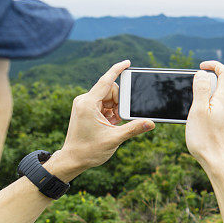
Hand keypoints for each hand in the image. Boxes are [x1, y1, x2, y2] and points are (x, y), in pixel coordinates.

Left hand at [46, 60, 154, 181]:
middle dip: (119, 103)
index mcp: (88, 103)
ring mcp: (84, 105)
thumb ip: (133, 128)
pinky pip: (103, 105)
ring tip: (112, 125)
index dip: (117, 70)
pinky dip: (110, 113)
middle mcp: (84, 100)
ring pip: (108, 98)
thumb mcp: (114, 139)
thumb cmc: (89, 151)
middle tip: (119, 120)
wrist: (73, 160)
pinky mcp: (86, 110)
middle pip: (110, 91)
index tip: (127, 63)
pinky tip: (109, 125)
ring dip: (115, 110)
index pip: (106, 80)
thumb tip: (150, 123)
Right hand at [185, 61, 223, 176]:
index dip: (214, 66)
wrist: (221, 166)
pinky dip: (210, 118)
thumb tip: (203, 74)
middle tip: (190, 101)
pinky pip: (220, 118)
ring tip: (194, 121)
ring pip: (218, 106)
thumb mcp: (198, 111)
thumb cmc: (206, 140)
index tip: (201, 67)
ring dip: (206, 107)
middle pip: (220, 90)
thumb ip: (201, 89)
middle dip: (204, 90)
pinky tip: (202, 131)